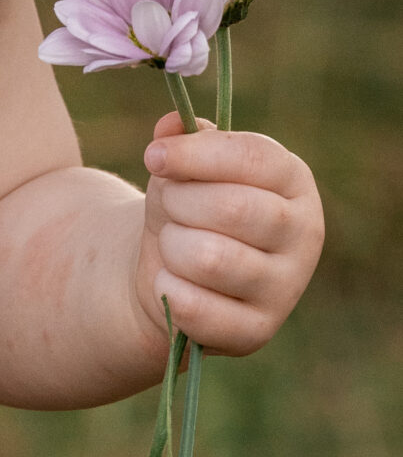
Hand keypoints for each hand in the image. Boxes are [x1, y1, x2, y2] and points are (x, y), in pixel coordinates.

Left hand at [134, 114, 323, 357]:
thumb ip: (180, 138)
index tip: (153, 156)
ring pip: (211, 258)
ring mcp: (286, 287)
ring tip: (174, 244)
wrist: (174, 273)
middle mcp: (304, 234)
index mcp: (294, 182)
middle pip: (233, 208)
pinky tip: (171, 282)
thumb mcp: (182, 166)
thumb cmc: (187, 207)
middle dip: (179, 201)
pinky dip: (168, 289)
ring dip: (173, 246)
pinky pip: (196, 307)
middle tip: (168, 205)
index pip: (254, 157)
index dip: (195, 154)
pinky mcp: (257, 331)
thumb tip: (172, 124)